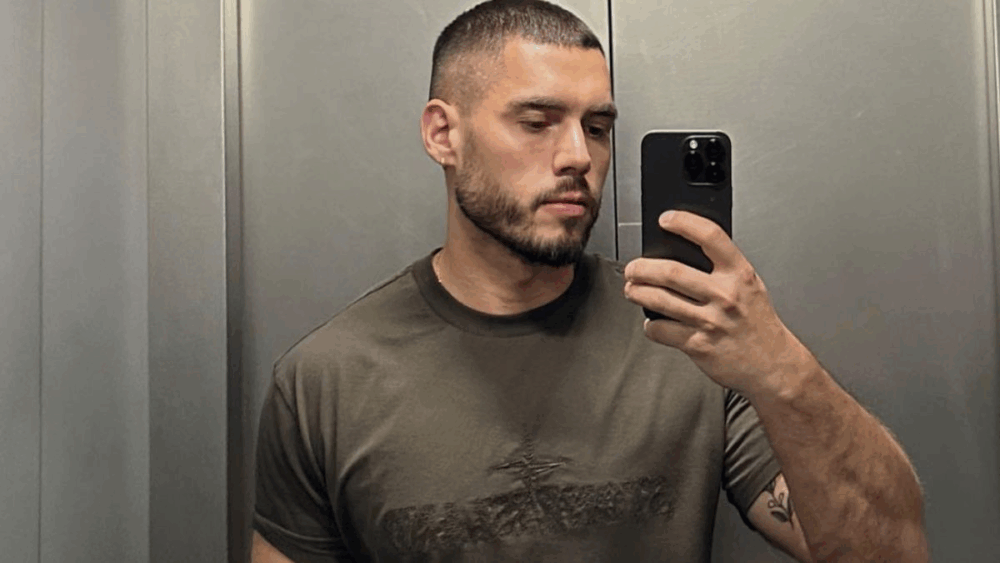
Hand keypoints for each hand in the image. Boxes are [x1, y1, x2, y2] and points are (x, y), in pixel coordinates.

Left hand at [623, 210, 805, 396]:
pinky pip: (661, 329)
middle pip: (671, 272)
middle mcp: (725, 295)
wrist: (774, 366)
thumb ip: (724, 269)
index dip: (684, 223)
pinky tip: (655, 323)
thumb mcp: (751, 287)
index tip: (666, 219)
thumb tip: (685, 251)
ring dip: (637, 292)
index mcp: (740, 274)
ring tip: (632, 290)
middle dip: (641, 268)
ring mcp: (711, 321)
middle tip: (633, 268)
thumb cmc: (758, 325)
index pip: (710, 237)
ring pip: (659, 299)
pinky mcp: (698, 345)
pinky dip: (651, 326)